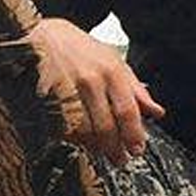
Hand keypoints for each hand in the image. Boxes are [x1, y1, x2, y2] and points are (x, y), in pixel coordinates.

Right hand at [28, 18, 165, 164]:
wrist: (40, 35)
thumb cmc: (78, 48)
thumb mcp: (112, 60)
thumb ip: (135, 88)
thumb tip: (156, 112)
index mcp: (110, 70)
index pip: (127, 110)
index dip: (133, 134)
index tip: (137, 149)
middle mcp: (89, 80)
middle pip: (106, 125)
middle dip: (116, 148)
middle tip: (121, 159)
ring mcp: (66, 91)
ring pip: (84, 131)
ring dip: (95, 147)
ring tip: (102, 153)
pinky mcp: (47, 100)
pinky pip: (62, 128)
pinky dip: (74, 139)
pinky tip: (81, 142)